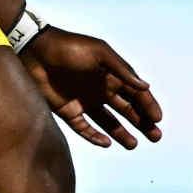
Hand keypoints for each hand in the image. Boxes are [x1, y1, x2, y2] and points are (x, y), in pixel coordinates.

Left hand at [20, 29, 163, 148]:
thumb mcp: (100, 53)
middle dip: (141, 123)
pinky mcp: (68, 111)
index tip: (157, 119)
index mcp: (112, 75)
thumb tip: (144, 86)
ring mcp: (85, 101)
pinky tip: (107, 143)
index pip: (136, 93)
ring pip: (108, 122)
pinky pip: (85, 128)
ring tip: (134, 144)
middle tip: (155, 136)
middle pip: (126, 110)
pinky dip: (95, 136)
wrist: (36, 51)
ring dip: (122, 133)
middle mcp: (101, 90)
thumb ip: (122, 70)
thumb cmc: (70, 47)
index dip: (148, 106)